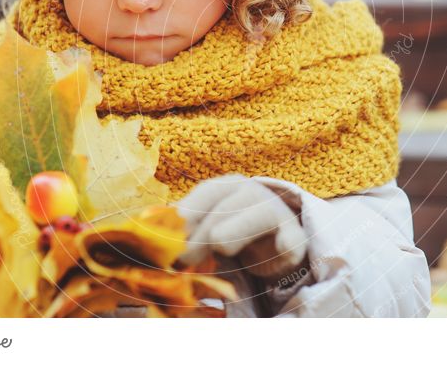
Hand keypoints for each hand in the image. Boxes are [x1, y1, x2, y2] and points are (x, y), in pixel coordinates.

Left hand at [176, 174, 307, 277]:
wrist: (274, 242)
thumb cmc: (231, 230)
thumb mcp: (205, 225)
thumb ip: (182, 227)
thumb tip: (151, 228)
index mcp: (227, 186)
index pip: (205, 193)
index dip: (185, 215)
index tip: (167, 239)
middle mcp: (251, 191)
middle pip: (226, 206)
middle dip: (200, 235)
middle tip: (182, 260)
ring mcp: (275, 211)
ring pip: (256, 216)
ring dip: (234, 235)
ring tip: (219, 250)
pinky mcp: (295, 235)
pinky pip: (292, 238)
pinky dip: (286, 244)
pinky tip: (282, 248)